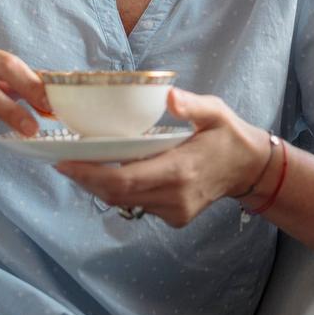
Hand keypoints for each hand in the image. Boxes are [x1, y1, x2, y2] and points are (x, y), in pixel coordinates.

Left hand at [55, 88, 269, 226]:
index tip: (65, 162)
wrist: (250, 168)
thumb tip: (169, 96)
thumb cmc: (228, 135)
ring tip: (81, 164)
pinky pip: (138, 205)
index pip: (124, 179)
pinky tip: (113, 172)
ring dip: (100, 185)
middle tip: (63, 161)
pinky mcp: (175, 218)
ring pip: (124, 202)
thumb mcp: (215, 112)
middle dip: (86, 179)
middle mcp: (174, 197)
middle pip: (116, 194)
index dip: (90, 174)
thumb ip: (192, 105)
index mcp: (180, 171)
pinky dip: (121, 190)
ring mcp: (175, 212)